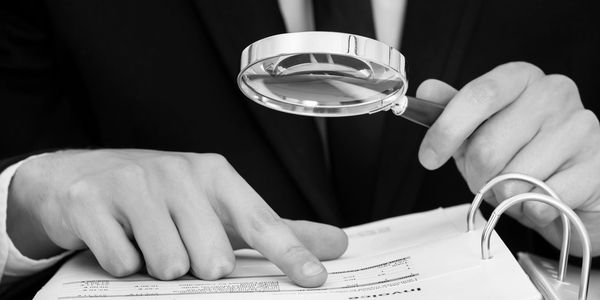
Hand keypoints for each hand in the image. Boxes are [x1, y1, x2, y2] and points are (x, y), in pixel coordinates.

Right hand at [7, 149, 347, 286]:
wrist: (81, 177)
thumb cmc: (161, 196)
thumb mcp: (218, 206)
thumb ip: (274, 230)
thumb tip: (333, 244)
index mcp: (215, 174)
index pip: (260, 221)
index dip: (290, 254)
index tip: (314, 279)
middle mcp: (179, 173)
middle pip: (213, 259)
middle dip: (199, 267)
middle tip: (181, 245)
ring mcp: (134, 184)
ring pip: (168, 265)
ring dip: (161, 267)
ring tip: (148, 242)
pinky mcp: (92, 202)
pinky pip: (123, 264)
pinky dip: (123, 264)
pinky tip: (120, 240)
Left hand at [416, 62, 599, 255]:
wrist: (575, 185)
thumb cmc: (525, 152)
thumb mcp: (482, 128)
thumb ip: (454, 110)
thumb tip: (427, 90)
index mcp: (522, 78)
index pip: (479, 95)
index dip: (447, 130)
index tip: (428, 157)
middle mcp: (554, 93)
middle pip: (488, 146)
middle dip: (475, 175)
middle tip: (485, 178)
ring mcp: (580, 127)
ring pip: (512, 179)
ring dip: (503, 194)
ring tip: (516, 186)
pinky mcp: (596, 165)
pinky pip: (540, 200)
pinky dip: (530, 210)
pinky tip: (539, 197)